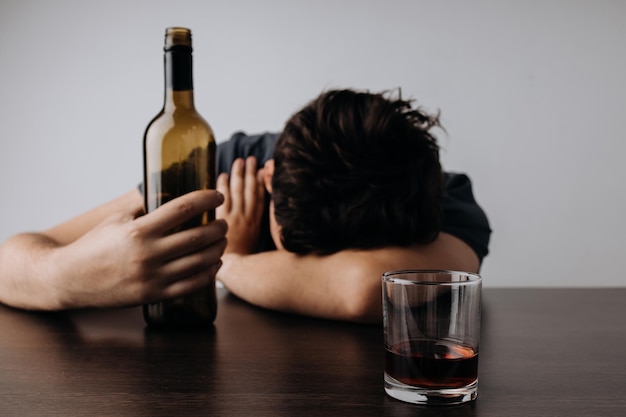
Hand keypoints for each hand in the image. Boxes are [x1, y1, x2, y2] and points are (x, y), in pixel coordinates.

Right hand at [57, 190, 227, 308]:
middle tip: (223, 222)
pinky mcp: (153, 294)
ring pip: (200, 261)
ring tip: (222, 241)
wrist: (70, 278)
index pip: (183, 208)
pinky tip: (215, 264)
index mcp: (139, 229)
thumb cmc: (95, 244)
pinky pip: (191, 285)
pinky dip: (209, 273)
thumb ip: (145, 207)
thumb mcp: (117, 219)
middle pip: (198, 236)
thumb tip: (171, 192)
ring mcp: (152, 276)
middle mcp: (148, 253)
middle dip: (218, 227)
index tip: (217, 196)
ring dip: (218, 249)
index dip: (206, 199)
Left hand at [216, 156, 265, 253]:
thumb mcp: (257, 241)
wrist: (234, 269)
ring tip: (240, 161)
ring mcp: (235, 217)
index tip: (264, 169)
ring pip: (238, 190)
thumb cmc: (245, 259)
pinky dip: (223, 185)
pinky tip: (223, 176)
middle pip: (251, 189)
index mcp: (258, 221)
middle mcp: (248, 216)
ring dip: (239, 174)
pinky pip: (222, 198)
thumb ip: (257, 225)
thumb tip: (256, 211)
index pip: (262, 196)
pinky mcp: (222, 219)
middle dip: (251, 172)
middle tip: (252, 159)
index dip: (263, 181)